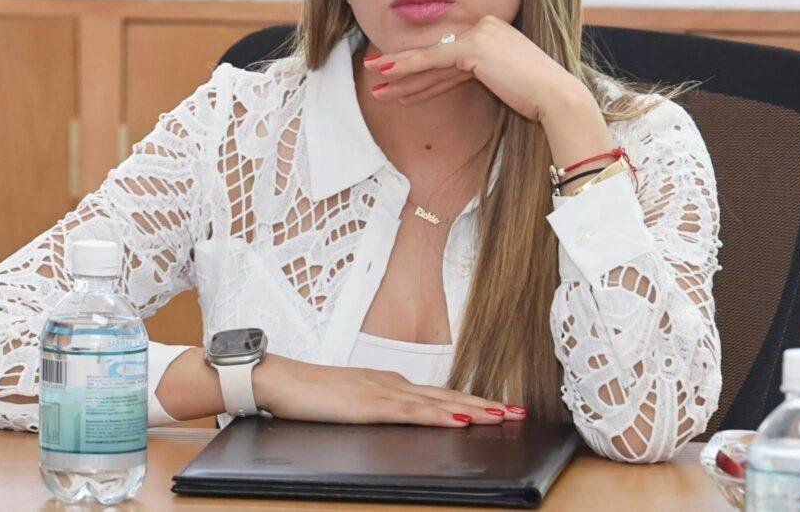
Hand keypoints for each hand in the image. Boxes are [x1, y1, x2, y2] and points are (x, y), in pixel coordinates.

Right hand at [254, 354, 526, 426]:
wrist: (281, 380)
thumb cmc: (311, 393)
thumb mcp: (351, 401)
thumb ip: (377, 407)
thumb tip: (402, 415)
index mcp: (389, 383)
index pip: (439, 393)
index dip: (472, 400)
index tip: (501, 407)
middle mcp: (392, 382)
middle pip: (447, 395)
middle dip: (485, 404)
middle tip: (518, 411)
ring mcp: (382, 392)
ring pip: (437, 402)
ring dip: (473, 409)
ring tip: (502, 416)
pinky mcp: (369, 405)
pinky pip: (410, 412)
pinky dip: (438, 415)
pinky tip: (457, 419)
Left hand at [363, 15, 587, 122]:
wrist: (557, 99)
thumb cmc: (536, 98)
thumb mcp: (500, 82)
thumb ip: (475, 76)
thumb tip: (446, 84)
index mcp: (492, 33)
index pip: (449, 56)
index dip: (422, 74)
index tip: (400, 86)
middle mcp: (484, 27)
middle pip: (437, 57)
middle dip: (405, 72)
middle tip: (376, 78)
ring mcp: (479, 34)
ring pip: (431, 59)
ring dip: (399, 73)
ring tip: (374, 84)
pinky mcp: (474, 47)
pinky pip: (432, 60)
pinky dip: (406, 67)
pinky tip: (385, 72)